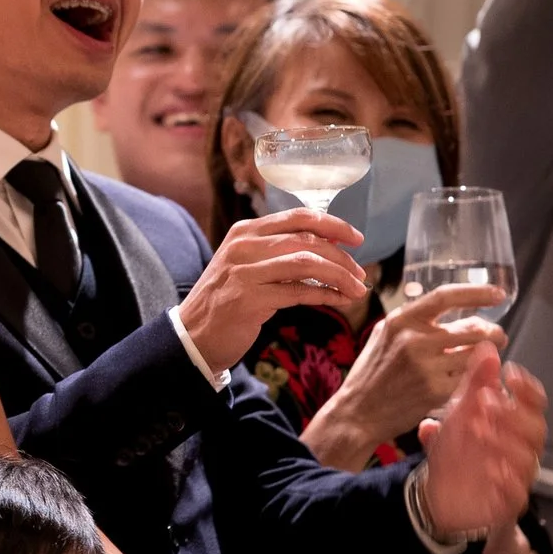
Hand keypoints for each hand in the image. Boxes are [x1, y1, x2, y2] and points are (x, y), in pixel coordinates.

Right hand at [176, 209, 369, 370]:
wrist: (193, 336)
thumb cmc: (226, 302)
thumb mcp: (247, 267)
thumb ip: (277, 254)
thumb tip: (326, 249)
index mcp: (245, 232)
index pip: (298, 217)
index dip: (332, 225)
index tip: (356, 238)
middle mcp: (243, 246)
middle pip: (306, 240)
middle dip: (341, 256)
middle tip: (360, 273)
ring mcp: (244, 272)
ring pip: (306, 263)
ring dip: (338, 275)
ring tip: (356, 289)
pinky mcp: (248, 299)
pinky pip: (298, 292)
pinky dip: (325, 295)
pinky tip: (339, 300)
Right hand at [306, 284, 508, 467]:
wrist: (357, 413)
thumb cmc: (371, 375)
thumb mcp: (383, 336)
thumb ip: (414, 321)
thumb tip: (455, 309)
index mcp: (401, 320)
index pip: (446, 296)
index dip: (477, 293)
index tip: (498, 294)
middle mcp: (413, 339)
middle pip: (472, 327)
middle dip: (492, 332)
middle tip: (498, 336)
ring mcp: (425, 366)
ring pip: (476, 354)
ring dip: (487, 356)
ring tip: (485, 359)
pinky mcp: (434, 390)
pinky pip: (469, 377)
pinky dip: (476, 377)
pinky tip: (473, 379)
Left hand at [416, 348, 547, 537]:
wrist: (439, 497)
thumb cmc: (457, 452)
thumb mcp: (460, 413)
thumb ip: (476, 382)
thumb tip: (487, 348)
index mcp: (514, 424)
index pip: (534, 403)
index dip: (527, 388)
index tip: (511, 373)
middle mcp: (521, 448)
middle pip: (536, 429)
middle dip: (513, 414)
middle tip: (485, 402)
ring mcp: (517, 476)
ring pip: (528, 459)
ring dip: (504, 442)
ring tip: (479, 430)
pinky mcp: (508, 501)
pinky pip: (517, 492)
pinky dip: (504, 479)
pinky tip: (489, 470)